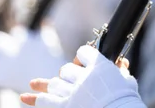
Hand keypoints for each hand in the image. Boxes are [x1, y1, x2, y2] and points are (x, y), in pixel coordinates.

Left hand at [0, 26, 66, 93]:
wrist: (49, 84)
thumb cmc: (52, 62)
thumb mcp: (51, 43)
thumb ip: (46, 30)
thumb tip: (45, 20)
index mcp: (22, 38)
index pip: (15, 31)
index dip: (18, 36)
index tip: (21, 42)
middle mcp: (9, 49)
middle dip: (0, 43)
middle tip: (5, 51)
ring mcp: (2, 64)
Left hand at [20, 45, 145, 107]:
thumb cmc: (128, 100)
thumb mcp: (127, 81)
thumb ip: (121, 70)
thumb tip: (122, 62)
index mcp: (99, 66)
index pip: (83, 52)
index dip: (83, 57)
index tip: (83, 61)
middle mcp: (83, 77)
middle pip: (66, 69)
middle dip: (68, 74)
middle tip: (71, 80)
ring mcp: (72, 92)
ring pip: (55, 84)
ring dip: (53, 86)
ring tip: (44, 87)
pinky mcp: (65, 107)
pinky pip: (45, 101)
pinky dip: (35, 99)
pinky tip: (26, 97)